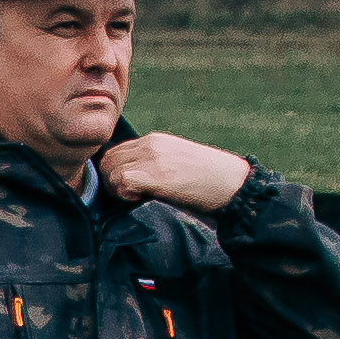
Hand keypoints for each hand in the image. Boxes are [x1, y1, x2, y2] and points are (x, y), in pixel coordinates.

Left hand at [97, 131, 257, 213]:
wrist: (231, 183)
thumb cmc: (206, 180)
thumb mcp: (175, 163)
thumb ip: (152, 164)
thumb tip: (128, 180)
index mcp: (155, 140)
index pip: (116, 151)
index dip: (115, 171)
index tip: (128, 188)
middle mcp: (151, 144)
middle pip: (108, 159)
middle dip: (111, 180)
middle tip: (128, 196)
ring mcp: (153, 158)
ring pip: (111, 169)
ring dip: (117, 188)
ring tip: (136, 198)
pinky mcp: (157, 175)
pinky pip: (122, 180)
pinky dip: (124, 193)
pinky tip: (139, 199)